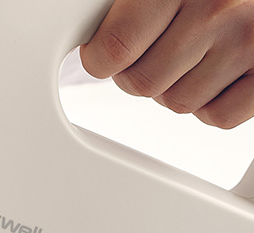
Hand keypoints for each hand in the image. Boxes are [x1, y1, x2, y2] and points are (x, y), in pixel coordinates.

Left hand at [80, 0, 253, 127]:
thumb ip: (136, 4)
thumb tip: (97, 43)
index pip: (115, 49)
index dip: (102, 58)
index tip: (105, 54)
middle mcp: (218, 8)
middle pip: (142, 83)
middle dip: (140, 73)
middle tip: (156, 50)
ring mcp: (248, 40)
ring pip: (177, 103)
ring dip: (178, 86)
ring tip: (198, 51)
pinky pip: (218, 116)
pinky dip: (213, 103)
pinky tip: (222, 70)